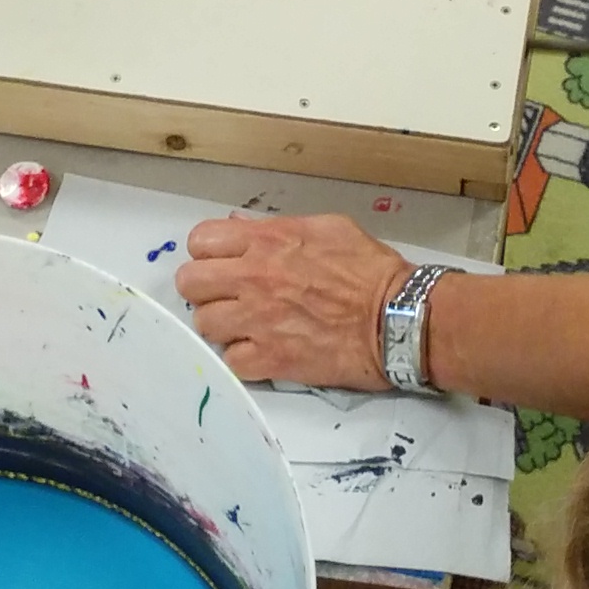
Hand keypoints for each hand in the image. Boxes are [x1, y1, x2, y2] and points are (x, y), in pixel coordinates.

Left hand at [175, 216, 405, 389]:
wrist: (399, 318)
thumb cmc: (372, 271)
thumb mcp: (327, 229)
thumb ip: (278, 229)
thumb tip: (242, 228)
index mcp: (267, 241)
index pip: (201, 240)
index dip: (209, 253)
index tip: (223, 264)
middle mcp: (254, 278)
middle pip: (190, 282)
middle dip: (205, 290)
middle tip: (227, 298)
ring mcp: (258, 320)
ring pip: (204, 324)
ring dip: (222, 327)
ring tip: (246, 328)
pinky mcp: (270, 358)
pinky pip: (231, 360)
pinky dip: (243, 359)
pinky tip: (262, 352)